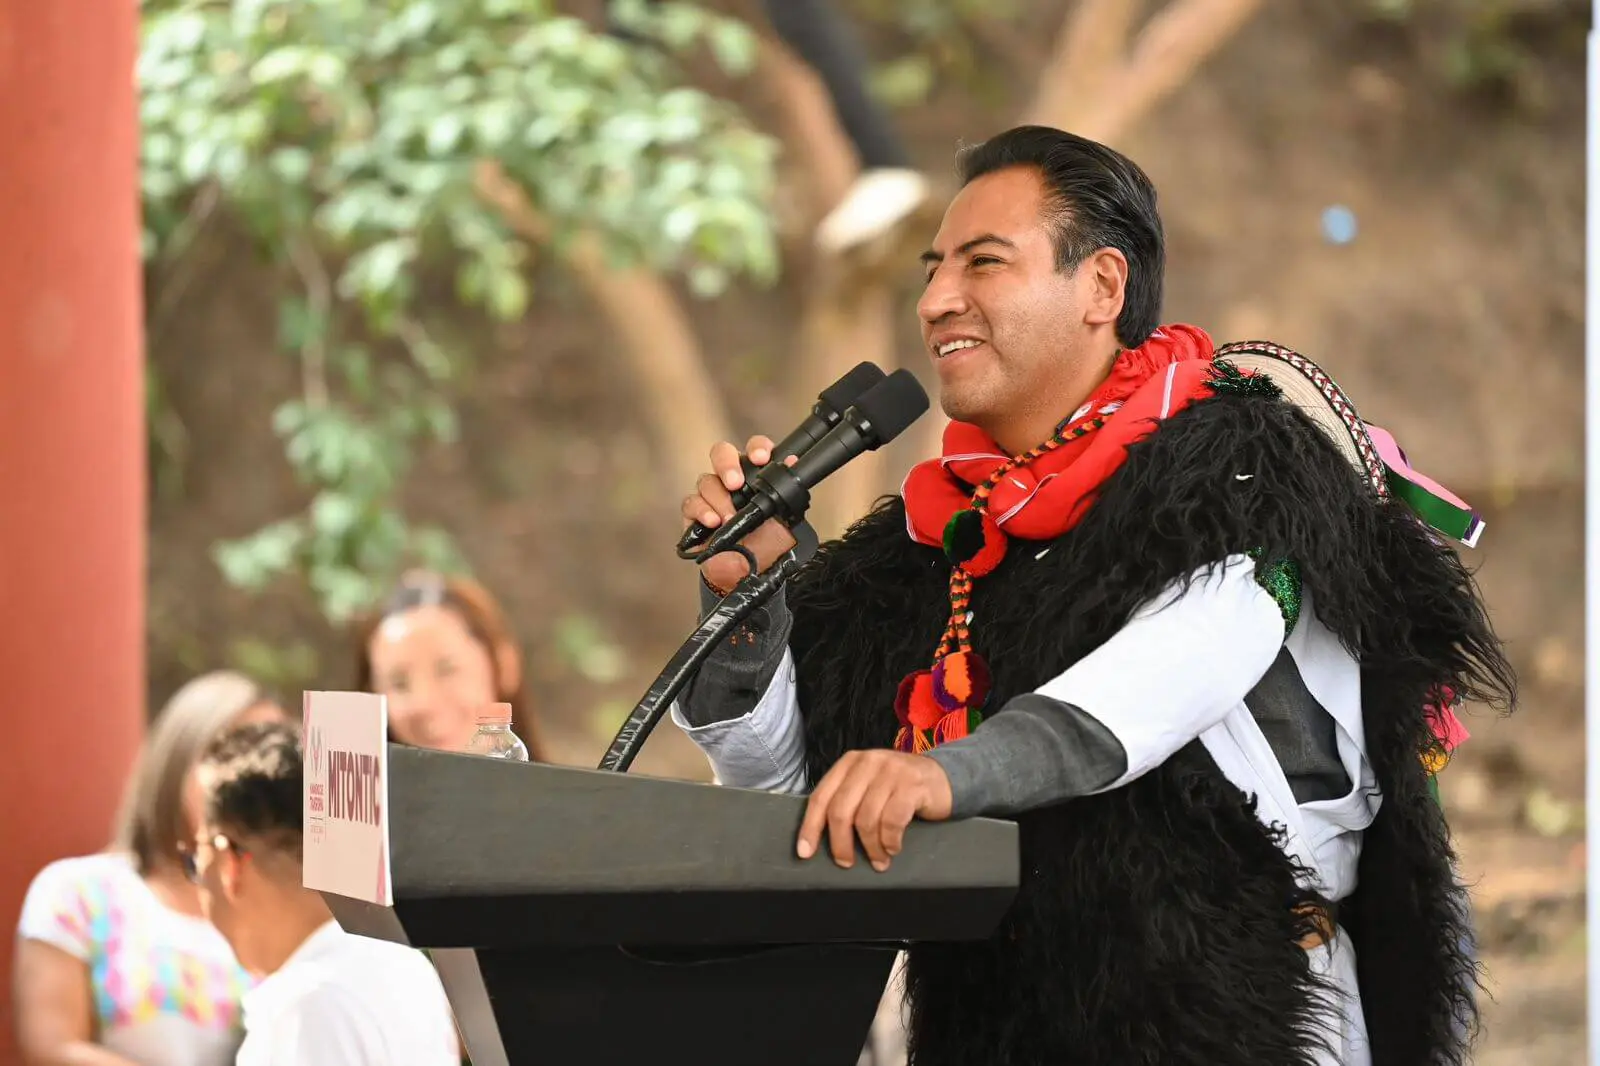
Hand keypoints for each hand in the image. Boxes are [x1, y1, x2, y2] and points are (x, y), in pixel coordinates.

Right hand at [681, 435, 798, 591]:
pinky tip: (712, 522)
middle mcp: (731, 480)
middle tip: (735, 483)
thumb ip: (787, 493)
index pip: (754, 449)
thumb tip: (792, 464)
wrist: (745, 571)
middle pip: (722, 454)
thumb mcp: (782, 521)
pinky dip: (702, 511)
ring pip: (707, 481)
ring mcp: (711, 494)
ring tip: (728, 519)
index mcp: (755, 476)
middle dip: (727, 465)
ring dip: (719, 500)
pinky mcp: (694, 512)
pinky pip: (691, 502)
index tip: (761, 458)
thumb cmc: (763, 543)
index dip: (756, 448)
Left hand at [797, 749, 953, 871]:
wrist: (943, 779)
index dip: (810, 827)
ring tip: (878, 860)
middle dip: (841, 843)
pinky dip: (890, 841)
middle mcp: (867, 762)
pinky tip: (893, 848)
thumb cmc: (899, 790)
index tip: (805, 853)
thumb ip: (848, 802)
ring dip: (871, 848)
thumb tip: (820, 838)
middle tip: (846, 863)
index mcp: (849, 763)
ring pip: (866, 819)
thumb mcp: (868, 787)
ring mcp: (891, 771)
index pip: (821, 797)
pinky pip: (892, 821)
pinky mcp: (912, 784)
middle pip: (841, 810)